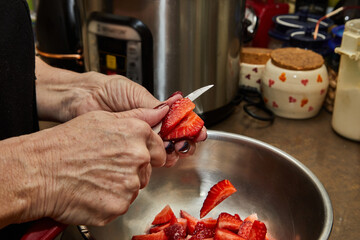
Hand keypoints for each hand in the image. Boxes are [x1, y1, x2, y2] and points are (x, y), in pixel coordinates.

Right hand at [23, 107, 171, 225]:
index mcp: (136, 133)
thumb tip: (158, 113)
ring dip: (120, 187)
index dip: (150, 155)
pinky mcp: (118, 206)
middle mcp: (138, 158)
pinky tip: (92, 191)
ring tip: (95, 179)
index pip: (159, 150)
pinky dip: (109, 202)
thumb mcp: (101, 118)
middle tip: (105, 167)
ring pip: (134, 188)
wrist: (38, 171)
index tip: (140, 158)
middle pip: (146, 170)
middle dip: (132, 170)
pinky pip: (121, 205)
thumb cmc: (64, 144)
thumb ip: (136, 116)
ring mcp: (129, 184)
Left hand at [35, 58, 206, 164]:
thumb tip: (174, 109)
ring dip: (172, 152)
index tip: (198, 133)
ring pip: (164, 150)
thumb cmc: (108, 91)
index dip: (190, 128)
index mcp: (156, 111)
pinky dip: (157, 158)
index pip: (179, 122)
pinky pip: (147, 155)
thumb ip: (156, 106)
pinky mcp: (129, 149)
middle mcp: (150, 126)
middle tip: (184, 144)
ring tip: (173, 150)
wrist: (84, 98)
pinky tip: (161, 156)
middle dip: (184, 143)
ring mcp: (140, 139)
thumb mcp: (136, 94)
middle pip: (175, 139)